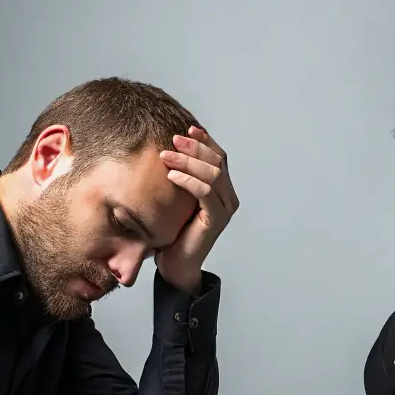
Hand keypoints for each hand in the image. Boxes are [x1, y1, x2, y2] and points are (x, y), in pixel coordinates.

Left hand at [156, 126, 239, 293]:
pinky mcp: (216, 220)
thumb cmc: (174, 232)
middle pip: (217, 162)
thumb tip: (170, 149)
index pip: (219, 157)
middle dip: (195, 148)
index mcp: (223, 190)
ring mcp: (224, 210)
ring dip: (188, 162)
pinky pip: (205, 193)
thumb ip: (183, 178)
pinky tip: (171, 177)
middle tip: (173, 140)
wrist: (177, 265)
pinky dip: (188, 181)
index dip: (205, 141)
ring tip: (166, 157)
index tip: (187, 129)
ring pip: (212, 175)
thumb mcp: (178, 199)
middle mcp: (229, 198)